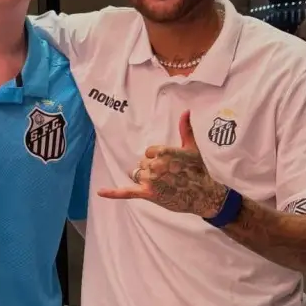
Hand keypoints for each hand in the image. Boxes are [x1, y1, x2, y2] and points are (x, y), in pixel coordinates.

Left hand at [98, 111, 227, 217]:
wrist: (205, 194)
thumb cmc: (200, 170)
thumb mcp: (193, 147)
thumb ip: (185, 129)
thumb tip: (186, 111)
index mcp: (163, 151)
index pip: (148, 152)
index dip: (157, 159)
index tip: (169, 165)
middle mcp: (155, 164)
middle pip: (143, 164)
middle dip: (152, 169)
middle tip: (169, 177)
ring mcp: (150, 179)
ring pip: (137, 174)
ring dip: (145, 179)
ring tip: (162, 184)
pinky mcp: (148, 194)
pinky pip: (126, 192)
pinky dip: (113, 192)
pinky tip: (101, 192)